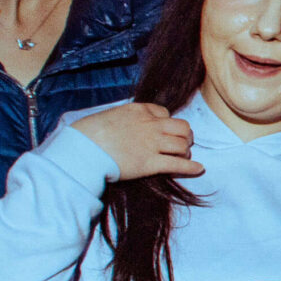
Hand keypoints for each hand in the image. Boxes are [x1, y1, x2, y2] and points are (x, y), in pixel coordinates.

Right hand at [75, 102, 202, 181]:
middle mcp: (150, 125)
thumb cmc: (88, 133)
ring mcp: (152, 144)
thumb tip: (130, 124)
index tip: (164, 130)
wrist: (82, 149)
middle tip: (182, 143)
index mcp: (140, 111)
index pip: (164, 113)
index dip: (166, 123)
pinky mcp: (150, 163)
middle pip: (182, 127)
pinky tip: (199, 169)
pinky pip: (178, 164)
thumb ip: (126, 118)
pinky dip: (192, 167)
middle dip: (185, 135)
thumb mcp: (110, 116)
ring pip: (183, 145)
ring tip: (184, 156)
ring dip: (186, 151)